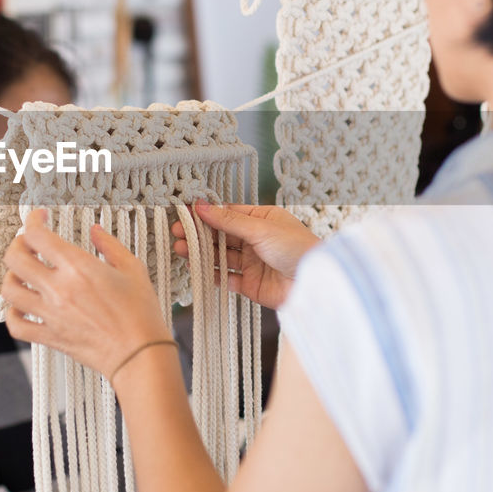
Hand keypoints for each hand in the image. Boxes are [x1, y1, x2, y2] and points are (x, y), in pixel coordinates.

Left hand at [2, 209, 172, 380]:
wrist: (139, 355)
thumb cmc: (141, 313)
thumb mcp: (132, 269)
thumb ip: (110, 245)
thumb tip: (95, 230)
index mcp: (78, 267)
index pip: (38, 235)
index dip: (33, 220)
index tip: (40, 217)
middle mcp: (58, 289)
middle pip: (15, 258)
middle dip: (18, 244)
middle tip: (28, 243)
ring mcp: (50, 314)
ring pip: (9, 289)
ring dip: (12, 276)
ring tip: (23, 273)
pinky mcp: (49, 337)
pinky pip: (16, 325)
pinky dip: (12, 313)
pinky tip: (23, 305)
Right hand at [172, 201, 319, 309]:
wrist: (315, 284)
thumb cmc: (297, 249)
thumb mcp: (260, 229)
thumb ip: (228, 220)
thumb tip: (201, 205)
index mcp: (263, 220)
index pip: (228, 214)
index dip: (206, 215)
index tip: (184, 214)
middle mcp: (257, 240)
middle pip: (222, 236)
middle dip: (200, 235)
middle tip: (177, 233)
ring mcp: (254, 263)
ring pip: (221, 256)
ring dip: (202, 253)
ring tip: (181, 250)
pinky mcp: (252, 285)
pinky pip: (227, 279)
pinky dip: (213, 275)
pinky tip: (199, 270)